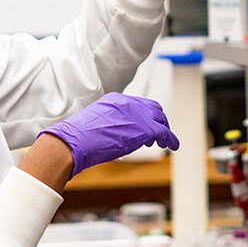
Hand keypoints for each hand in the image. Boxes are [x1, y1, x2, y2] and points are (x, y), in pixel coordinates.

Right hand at [38, 92, 178, 177]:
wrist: (74, 142)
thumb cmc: (77, 137)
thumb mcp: (93, 123)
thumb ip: (107, 123)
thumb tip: (111, 134)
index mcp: (115, 100)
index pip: (137, 104)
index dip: (143, 116)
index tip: (143, 126)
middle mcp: (129, 103)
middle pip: (153, 108)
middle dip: (157, 120)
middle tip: (157, 133)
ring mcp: (138, 115)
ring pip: (160, 119)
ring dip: (164, 130)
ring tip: (164, 141)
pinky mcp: (145, 129)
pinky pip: (165, 133)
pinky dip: (171, 140)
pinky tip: (173, 146)